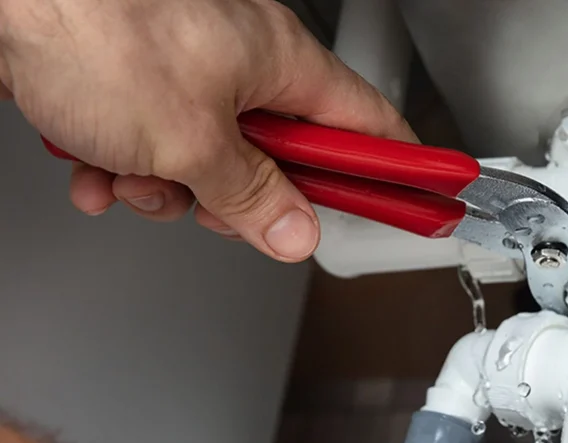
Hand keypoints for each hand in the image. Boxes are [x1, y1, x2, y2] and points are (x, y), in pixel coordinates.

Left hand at [0, 0, 414, 260]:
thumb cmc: (88, 24)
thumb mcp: (189, 141)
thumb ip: (253, 197)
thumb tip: (295, 232)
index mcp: (280, 61)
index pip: (367, 127)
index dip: (394, 170)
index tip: (417, 201)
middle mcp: (239, 60)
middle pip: (281, 158)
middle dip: (243, 199)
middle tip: (224, 211)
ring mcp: (185, 70)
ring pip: (208, 162)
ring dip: (168, 189)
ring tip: (131, 175)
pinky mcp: (133, 82)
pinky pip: (151, 146)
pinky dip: (122, 166)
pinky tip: (92, 167)